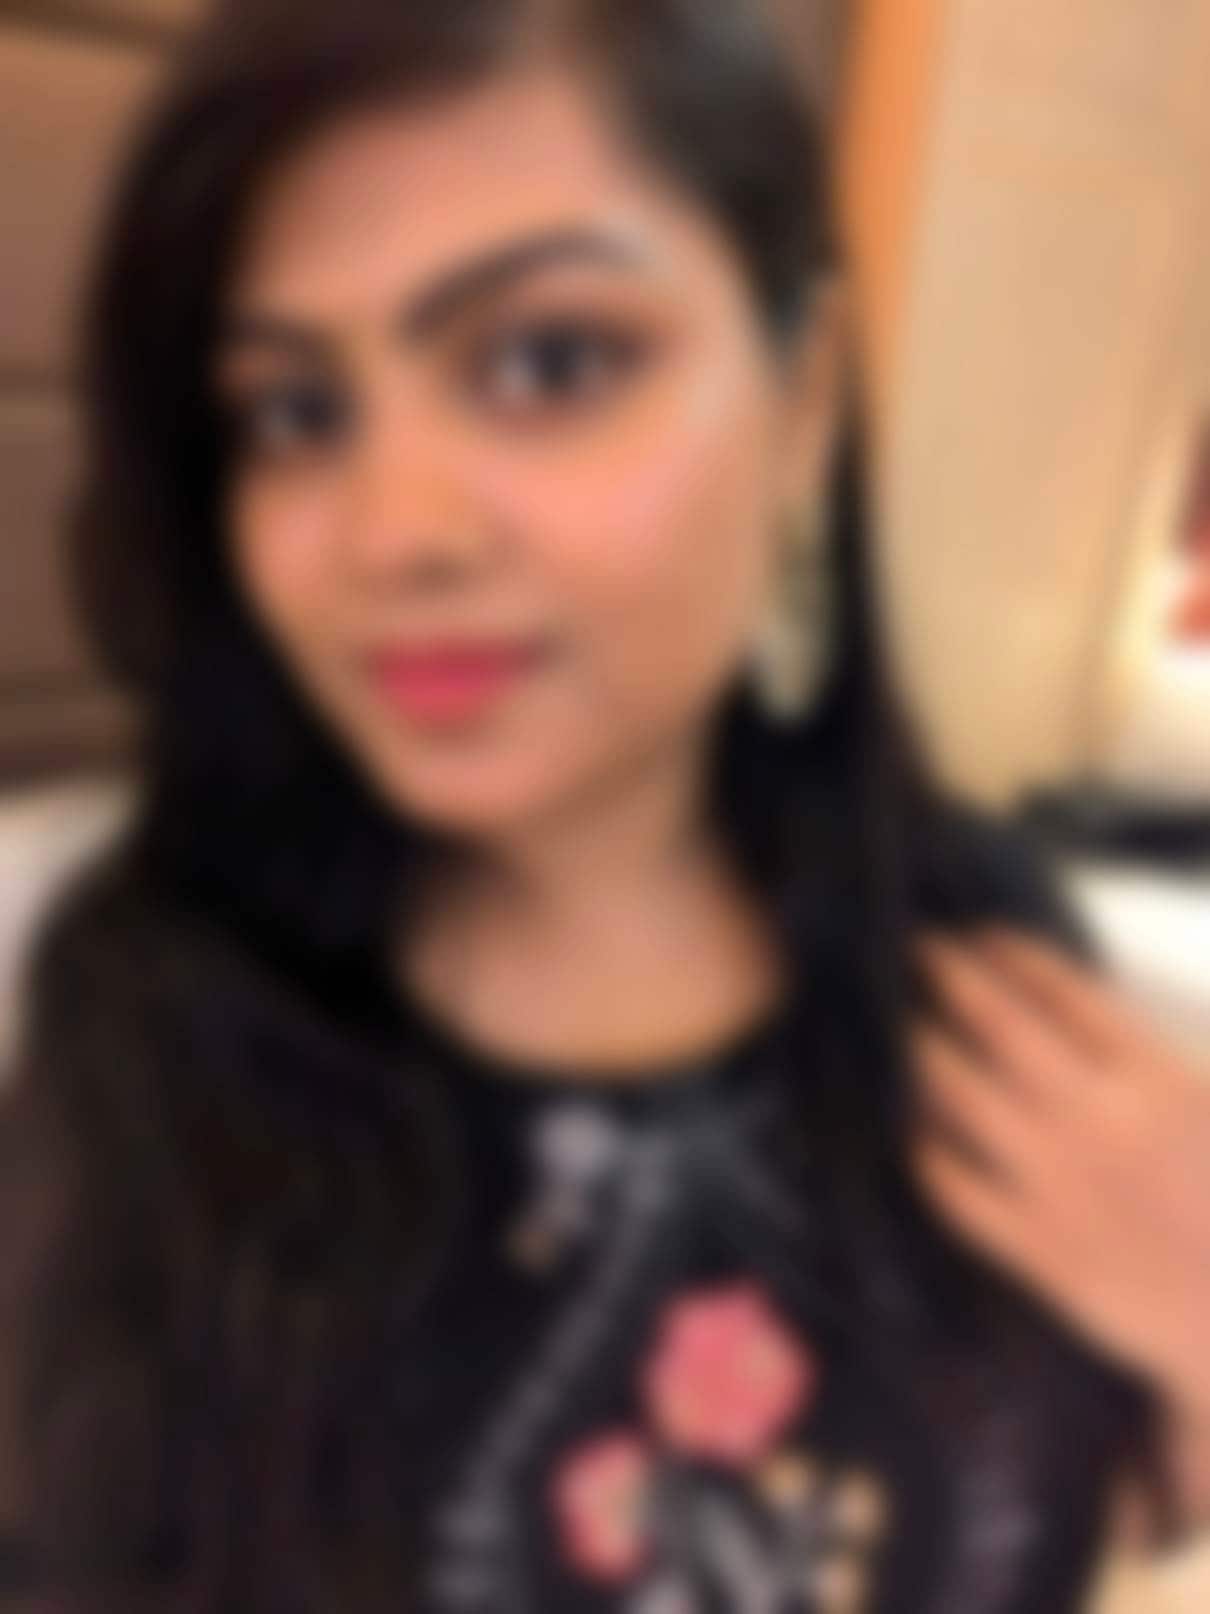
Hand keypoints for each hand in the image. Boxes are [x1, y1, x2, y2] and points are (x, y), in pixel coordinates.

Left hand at [908, 923, 1209, 1422]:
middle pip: (1002, 1029)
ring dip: (925, 1050)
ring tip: (901, 1024)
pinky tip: (908, 1130)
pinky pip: (957, 1192)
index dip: (1015, 956)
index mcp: (1157, 1080)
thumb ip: (1153, 1056)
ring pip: (964, 1098)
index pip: (1067, 993)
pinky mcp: (1039, 1251)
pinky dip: (926, 1154)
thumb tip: (1077, 1010)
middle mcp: (1099, 1122)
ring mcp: (1061, 1186)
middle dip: (954, 979)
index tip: (981, 933)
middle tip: (920, 948)